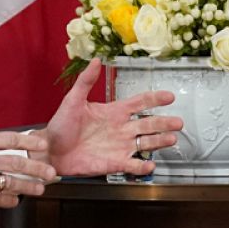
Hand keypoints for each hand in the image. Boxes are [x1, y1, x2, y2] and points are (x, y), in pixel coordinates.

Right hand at [0, 93, 55, 206]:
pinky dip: (6, 201)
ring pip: (8, 184)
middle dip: (37, 169)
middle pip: (16, 164)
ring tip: (40, 189)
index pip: (10, 140)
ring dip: (27, 187)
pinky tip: (15, 200)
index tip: (44, 145)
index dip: (31, 142)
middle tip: (52, 173)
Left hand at [38, 59, 183, 176]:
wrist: (50, 150)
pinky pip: (132, 165)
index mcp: (113, 112)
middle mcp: (120, 129)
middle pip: (149, 124)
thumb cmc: (60, 125)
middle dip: (165, 123)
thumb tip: (96, 60)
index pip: (140, 103)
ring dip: (159, 141)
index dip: (155, 99)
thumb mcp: (73, 100)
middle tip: (178, 122)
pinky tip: (150, 164)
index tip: (169, 96)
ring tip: (171, 140)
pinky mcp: (114, 164)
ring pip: (146, 143)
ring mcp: (119, 146)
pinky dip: (143, 166)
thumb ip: (85, 81)